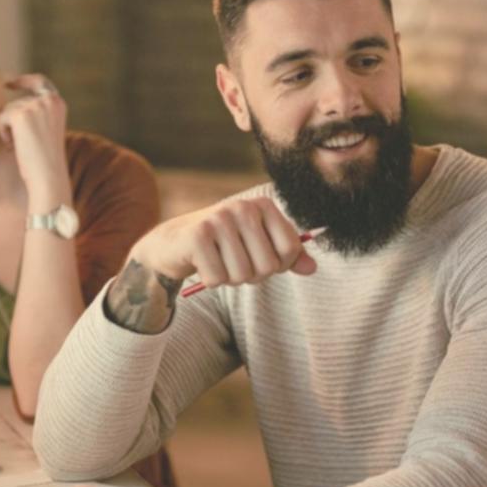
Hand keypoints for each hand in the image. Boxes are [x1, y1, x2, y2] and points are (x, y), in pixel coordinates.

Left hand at [0, 74, 69, 207]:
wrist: (48, 176)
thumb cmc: (45, 160)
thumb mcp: (46, 130)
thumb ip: (37, 112)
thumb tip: (13, 98)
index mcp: (59, 103)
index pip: (40, 82)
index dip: (23, 81)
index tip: (9, 83)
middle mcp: (49, 100)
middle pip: (18, 100)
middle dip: (15, 121)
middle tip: (24, 144)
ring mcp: (35, 105)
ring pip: (8, 110)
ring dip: (9, 129)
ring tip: (21, 147)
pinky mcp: (20, 114)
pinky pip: (2, 118)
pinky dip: (4, 133)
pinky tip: (14, 147)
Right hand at [128, 197, 318, 287]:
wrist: (174, 243)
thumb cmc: (223, 245)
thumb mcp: (258, 246)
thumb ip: (287, 255)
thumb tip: (312, 268)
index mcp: (263, 205)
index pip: (290, 250)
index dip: (278, 265)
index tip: (258, 258)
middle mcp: (243, 207)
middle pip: (268, 267)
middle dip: (251, 275)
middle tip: (233, 262)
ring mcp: (219, 219)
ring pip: (242, 275)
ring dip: (230, 279)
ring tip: (218, 261)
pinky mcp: (197, 236)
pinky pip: (218, 279)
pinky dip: (211, 280)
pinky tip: (202, 264)